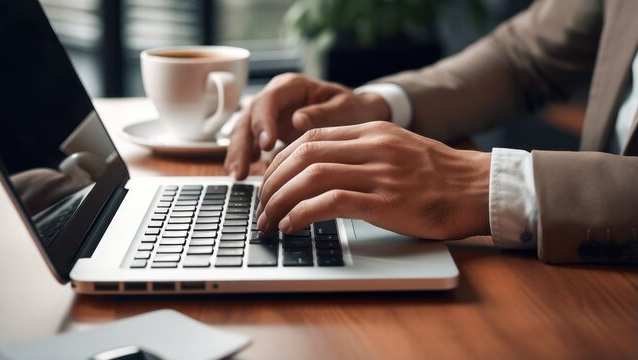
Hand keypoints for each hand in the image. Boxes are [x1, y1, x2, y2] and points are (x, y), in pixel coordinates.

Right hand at [224, 73, 389, 178]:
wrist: (358, 114)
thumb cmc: (353, 109)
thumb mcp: (345, 108)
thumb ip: (323, 114)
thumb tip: (298, 120)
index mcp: (292, 87)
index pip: (268, 101)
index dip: (263, 122)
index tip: (267, 145)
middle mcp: (275, 98)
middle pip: (248, 118)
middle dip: (242, 144)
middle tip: (241, 171)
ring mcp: (269, 115)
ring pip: (244, 132)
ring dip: (238, 154)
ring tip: (237, 177)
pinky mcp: (268, 132)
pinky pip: (250, 144)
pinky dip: (245, 159)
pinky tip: (242, 175)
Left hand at [256, 121, 491, 239]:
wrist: (479, 188)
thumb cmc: (438, 176)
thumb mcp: (397, 149)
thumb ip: (361, 152)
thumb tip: (320, 169)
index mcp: (372, 131)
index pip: (309, 138)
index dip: (280, 161)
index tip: (268, 182)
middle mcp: (372, 146)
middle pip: (303, 155)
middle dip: (272, 182)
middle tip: (261, 205)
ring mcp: (380, 173)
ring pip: (311, 176)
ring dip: (281, 200)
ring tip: (268, 220)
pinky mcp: (387, 201)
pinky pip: (332, 201)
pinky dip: (304, 213)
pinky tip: (292, 225)